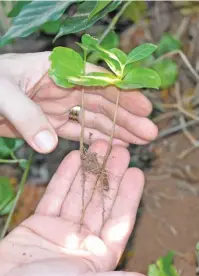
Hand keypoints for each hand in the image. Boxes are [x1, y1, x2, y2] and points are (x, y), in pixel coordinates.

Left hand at [0, 53, 157, 152]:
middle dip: (127, 116)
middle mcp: (61, 86)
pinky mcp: (49, 123)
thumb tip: (48, 144)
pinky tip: (111, 145)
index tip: (144, 105)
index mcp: (55, 69)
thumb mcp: (2, 93)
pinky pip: (76, 131)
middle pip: (102, 101)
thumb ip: (25, 115)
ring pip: (93, 118)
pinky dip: (94, 138)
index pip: (97, 77)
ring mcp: (56, 106)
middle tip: (150, 131)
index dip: (122, 92)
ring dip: (116, 130)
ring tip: (139, 140)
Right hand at [0, 141, 162, 275]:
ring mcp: (61, 230)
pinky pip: (55, 194)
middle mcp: (82, 240)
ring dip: (89, 170)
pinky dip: (65, 176)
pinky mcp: (41, 223)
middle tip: (119, 150)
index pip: (119, 220)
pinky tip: (75, 158)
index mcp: (97, 256)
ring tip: (99, 147)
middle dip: (110, 175)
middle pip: (101, 201)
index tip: (137, 173)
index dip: (129, 196)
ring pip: (79, 193)